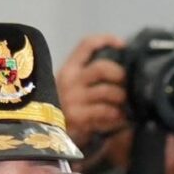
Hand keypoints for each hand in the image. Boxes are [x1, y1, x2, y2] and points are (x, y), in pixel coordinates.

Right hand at [56, 33, 127, 147]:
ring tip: (124, 104)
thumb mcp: (72, 87)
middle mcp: (69, 80)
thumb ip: (90, 76)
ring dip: (121, 97)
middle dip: (120, 74)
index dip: (107, 40)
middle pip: (102, 67)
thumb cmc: (65, 108)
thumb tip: (122, 69)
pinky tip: (119, 119)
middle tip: (127, 83)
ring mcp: (72, 99)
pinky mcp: (78, 117)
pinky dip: (117, 115)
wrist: (46, 133)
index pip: (87, 44)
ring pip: (108, 91)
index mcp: (69, 68)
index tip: (123, 45)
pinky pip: (106, 111)